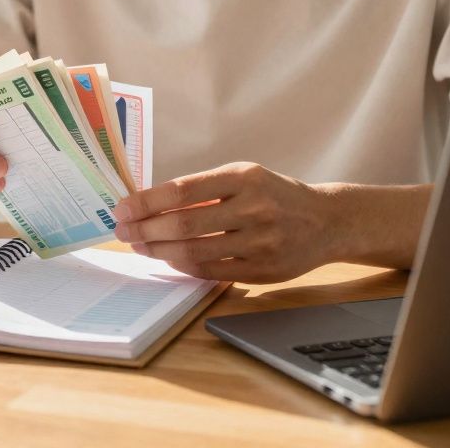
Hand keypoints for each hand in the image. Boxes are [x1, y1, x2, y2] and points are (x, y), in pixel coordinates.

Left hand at [112, 162, 341, 283]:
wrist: (327, 221)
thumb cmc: (275, 195)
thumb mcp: (245, 177)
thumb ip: (204, 189)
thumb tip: (149, 203)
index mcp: (244, 177)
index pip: (183, 190)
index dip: (147, 202)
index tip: (123, 207)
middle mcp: (254, 207)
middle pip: (184, 223)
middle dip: (145, 229)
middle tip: (123, 231)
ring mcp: (260, 242)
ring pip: (194, 251)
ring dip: (159, 250)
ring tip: (140, 245)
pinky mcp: (263, 270)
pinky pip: (211, 271)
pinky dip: (184, 266)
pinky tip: (169, 259)